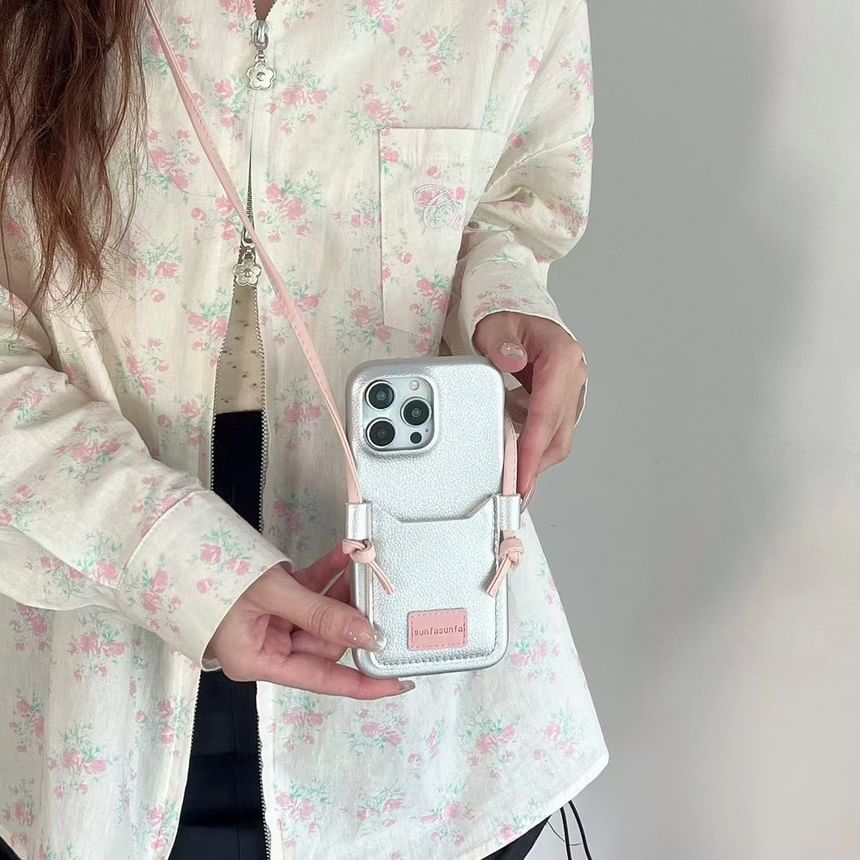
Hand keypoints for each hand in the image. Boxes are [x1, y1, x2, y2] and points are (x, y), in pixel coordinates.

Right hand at [204, 546, 413, 698]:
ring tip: (363, 565)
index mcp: (260, 662)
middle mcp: (267, 647)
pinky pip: (307, 591)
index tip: (399, 681)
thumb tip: (368, 636)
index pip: (323, 679)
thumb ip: (322, 615)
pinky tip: (343, 555)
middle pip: (325, 641)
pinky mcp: (271, 598)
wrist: (172, 545)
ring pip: (320, 613)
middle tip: (378, 590)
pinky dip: (324, 574)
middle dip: (352, 615)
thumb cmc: (211, 578)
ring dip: (341, 589)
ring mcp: (269, 621)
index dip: (362, 682)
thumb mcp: (272, 597)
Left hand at [473, 311, 586, 497]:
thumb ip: (501, 342)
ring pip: (557, 439)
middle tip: (515, 491)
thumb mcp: (498, 326)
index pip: (547, 411)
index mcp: (562, 358)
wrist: (522, 323)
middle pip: (557, 433)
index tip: (522, 474)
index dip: (533, 447)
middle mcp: (573, 379)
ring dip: (535, 462)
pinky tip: (516, 461)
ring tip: (514, 483)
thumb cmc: (512, 325)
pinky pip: (550, 434)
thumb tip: (510, 360)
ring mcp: (570, 394)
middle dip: (535, 466)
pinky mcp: (562, 406)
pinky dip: (533, 450)